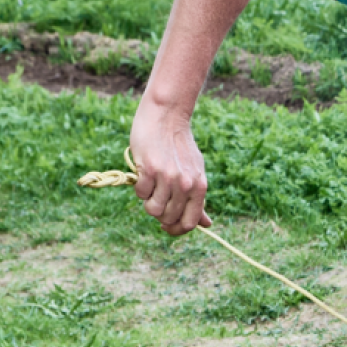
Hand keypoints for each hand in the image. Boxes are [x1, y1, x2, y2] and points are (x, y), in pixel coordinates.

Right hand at [129, 103, 212, 235]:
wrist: (166, 117)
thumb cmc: (179, 146)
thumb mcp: (195, 172)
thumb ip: (198, 199)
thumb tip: (207, 224)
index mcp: (199, 187)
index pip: (190, 223)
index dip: (176, 230)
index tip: (166, 227)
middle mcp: (186, 184)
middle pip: (169, 218)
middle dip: (159, 213)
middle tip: (156, 197)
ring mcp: (168, 177)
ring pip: (153, 210)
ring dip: (148, 201)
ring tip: (150, 186)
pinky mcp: (150, 169)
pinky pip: (141, 194)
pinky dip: (139, 188)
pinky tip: (144, 174)